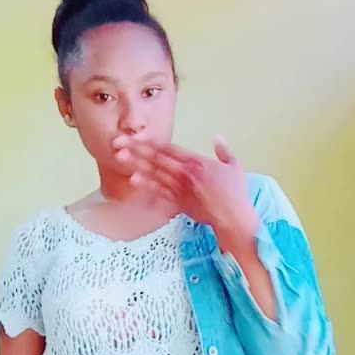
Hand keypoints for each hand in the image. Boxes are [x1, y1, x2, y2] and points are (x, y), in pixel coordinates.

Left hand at [114, 135, 258, 240]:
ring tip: (119, 157)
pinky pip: (160, 192)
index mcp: (197, 162)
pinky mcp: (179, 203)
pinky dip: (147, 185)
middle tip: (117, 142)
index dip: (150, 142)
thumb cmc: (236, 193)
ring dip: (136, 164)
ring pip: (154, 173)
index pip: (169, 148)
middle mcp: (185, 173)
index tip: (135, 136)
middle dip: (136, 148)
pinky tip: (133, 179)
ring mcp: (180, 188)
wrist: (233, 217)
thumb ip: (224, 150)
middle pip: (156, 158)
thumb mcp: (235, 166)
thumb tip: (217, 137)